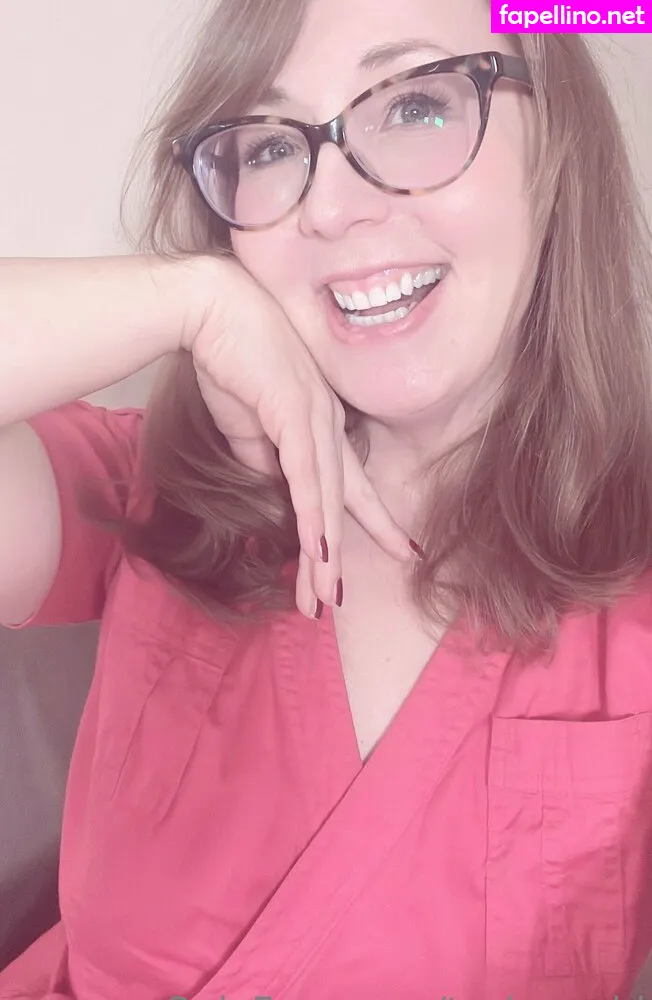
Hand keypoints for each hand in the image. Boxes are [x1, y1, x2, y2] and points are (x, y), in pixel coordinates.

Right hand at [187, 256, 415, 616]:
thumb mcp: (248, 425)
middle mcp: (328, 424)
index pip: (350, 484)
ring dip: (324, 554)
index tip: (395, 549)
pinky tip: (320, 553)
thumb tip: (275, 487)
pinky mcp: (295, 413)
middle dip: (342, 556)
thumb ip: (265, 458)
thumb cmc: (230, 360)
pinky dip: (314, 517)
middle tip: (340, 602)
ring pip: (327, 499)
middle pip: (342, 502)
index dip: (371, 521)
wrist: (210, 310)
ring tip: (325, 599)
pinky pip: (307, 476)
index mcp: (321, 425)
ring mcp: (316, 418)